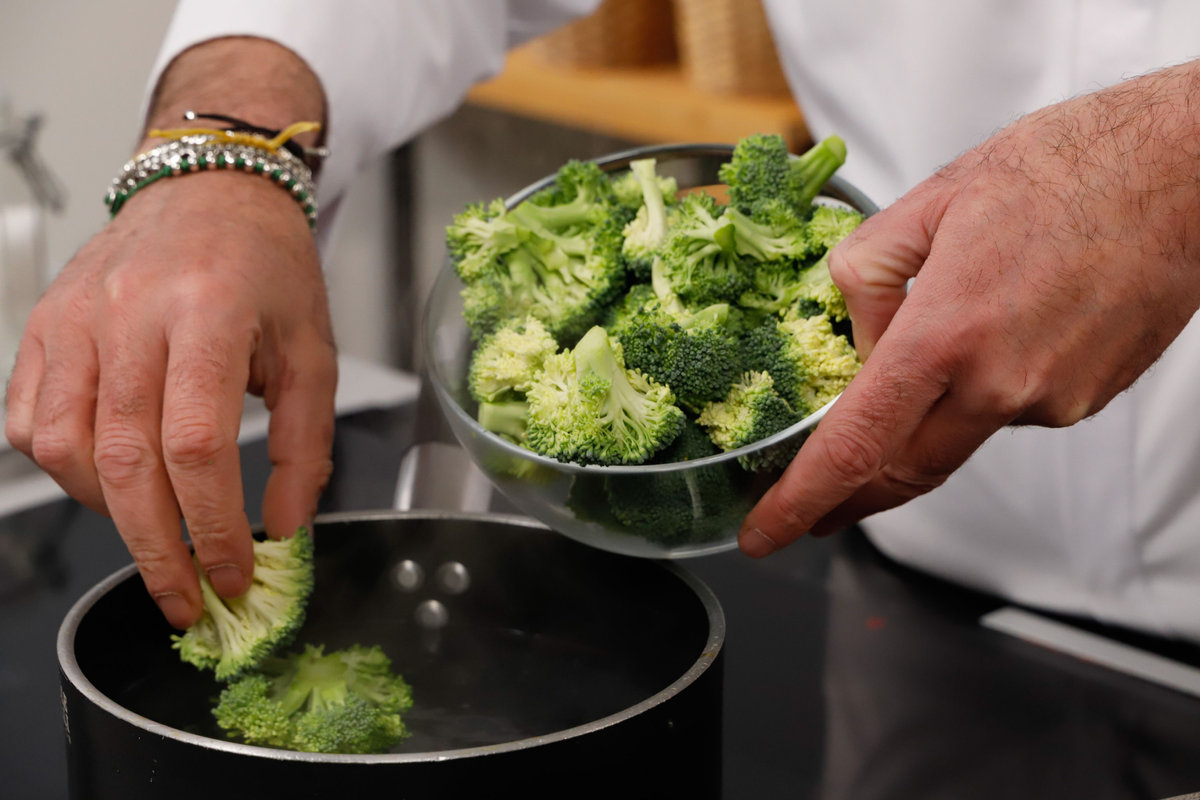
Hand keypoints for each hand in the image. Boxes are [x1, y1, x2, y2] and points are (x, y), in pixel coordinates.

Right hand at [4, 172, 335, 626]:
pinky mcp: (44, 327)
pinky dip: (64, 471)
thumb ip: (307, 444)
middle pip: (124, 461)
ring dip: (110, 513)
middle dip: (157, 549)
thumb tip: (287, 527)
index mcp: (209, 312)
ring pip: (66, 449)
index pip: (198, 445)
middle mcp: (130, 313)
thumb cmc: (266, 268)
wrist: (210, 192)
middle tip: (186, 599)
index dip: (214, 526)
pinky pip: (30, 421)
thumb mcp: (315, 350)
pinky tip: (110, 481)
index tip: (233, 574)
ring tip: (157, 531)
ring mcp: (75, 319)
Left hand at [740, 61, 1199, 555]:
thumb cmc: (1066, 168)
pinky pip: (1009, 411)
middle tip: (812, 508)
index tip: (765, 533)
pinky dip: (985, 386)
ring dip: (928, 414)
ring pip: (959, 435)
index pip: (856, 445)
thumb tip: (855, 340)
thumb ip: (867, 278)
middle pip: (903, 471)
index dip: (802, 501)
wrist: (1182, 170)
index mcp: (947, 333)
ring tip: (951, 327)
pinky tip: (1006, 324)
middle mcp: (1001, 383)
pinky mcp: (1086, 399)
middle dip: (849, 497)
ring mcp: (1052, 400)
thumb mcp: (930, 203)